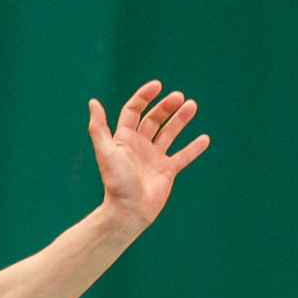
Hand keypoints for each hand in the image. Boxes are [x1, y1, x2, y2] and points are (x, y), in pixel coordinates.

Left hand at [89, 80, 208, 227]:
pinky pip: (183, 156)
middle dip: (166, 106)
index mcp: (124, 138)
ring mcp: (154, 157)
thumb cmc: (116, 182)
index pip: (133, 110)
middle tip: (180, 97)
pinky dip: (194, 148)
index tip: (158, 86)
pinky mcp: (167, 171)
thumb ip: (99, 128)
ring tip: (192, 106)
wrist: (128, 211)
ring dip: (180, 119)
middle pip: (153, 119)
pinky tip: (204, 139)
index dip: (144, 97)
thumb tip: (93, 102)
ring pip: (169, 133)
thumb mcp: (106, 152)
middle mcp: (139, 145)